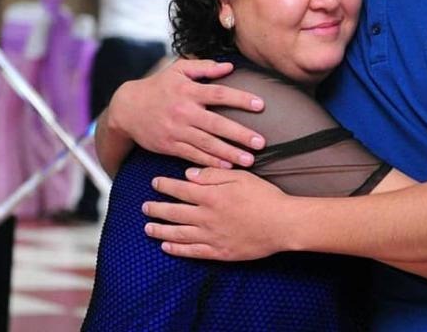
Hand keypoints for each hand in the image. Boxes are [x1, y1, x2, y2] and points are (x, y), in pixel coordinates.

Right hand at [105, 58, 264, 167]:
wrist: (127, 108)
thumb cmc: (159, 86)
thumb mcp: (178, 69)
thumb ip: (204, 66)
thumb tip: (230, 66)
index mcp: (188, 90)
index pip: (219, 94)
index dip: (240, 99)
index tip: (261, 105)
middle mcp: (184, 111)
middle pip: (216, 124)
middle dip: (239, 134)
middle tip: (261, 142)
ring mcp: (176, 130)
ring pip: (206, 143)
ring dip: (229, 153)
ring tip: (249, 160)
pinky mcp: (170, 145)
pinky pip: (193, 155)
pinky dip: (210, 162)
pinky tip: (227, 167)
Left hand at [144, 167, 289, 260]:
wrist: (282, 224)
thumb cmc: (264, 197)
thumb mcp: (241, 176)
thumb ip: (213, 175)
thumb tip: (189, 174)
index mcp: (211, 196)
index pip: (181, 189)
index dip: (165, 186)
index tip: (155, 183)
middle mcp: (206, 217)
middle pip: (174, 212)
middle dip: (157, 209)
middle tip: (145, 207)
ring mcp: (211, 236)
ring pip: (178, 234)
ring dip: (160, 231)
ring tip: (148, 228)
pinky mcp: (219, 252)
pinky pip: (192, 251)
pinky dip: (177, 250)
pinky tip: (167, 247)